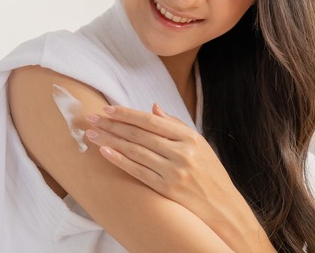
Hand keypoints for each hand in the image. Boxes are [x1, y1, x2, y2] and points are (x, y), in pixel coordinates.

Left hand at [85, 104, 273, 251]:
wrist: (222, 206)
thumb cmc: (210, 173)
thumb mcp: (199, 144)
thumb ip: (175, 126)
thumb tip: (153, 108)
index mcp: (190, 137)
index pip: (151, 121)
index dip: (127, 114)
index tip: (107, 109)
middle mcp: (182, 152)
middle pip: (139, 134)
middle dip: (112, 124)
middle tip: (91, 117)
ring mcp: (174, 171)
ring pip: (135, 151)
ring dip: (110, 140)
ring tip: (92, 133)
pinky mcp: (167, 189)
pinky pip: (138, 171)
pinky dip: (120, 161)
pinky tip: (105, 152)